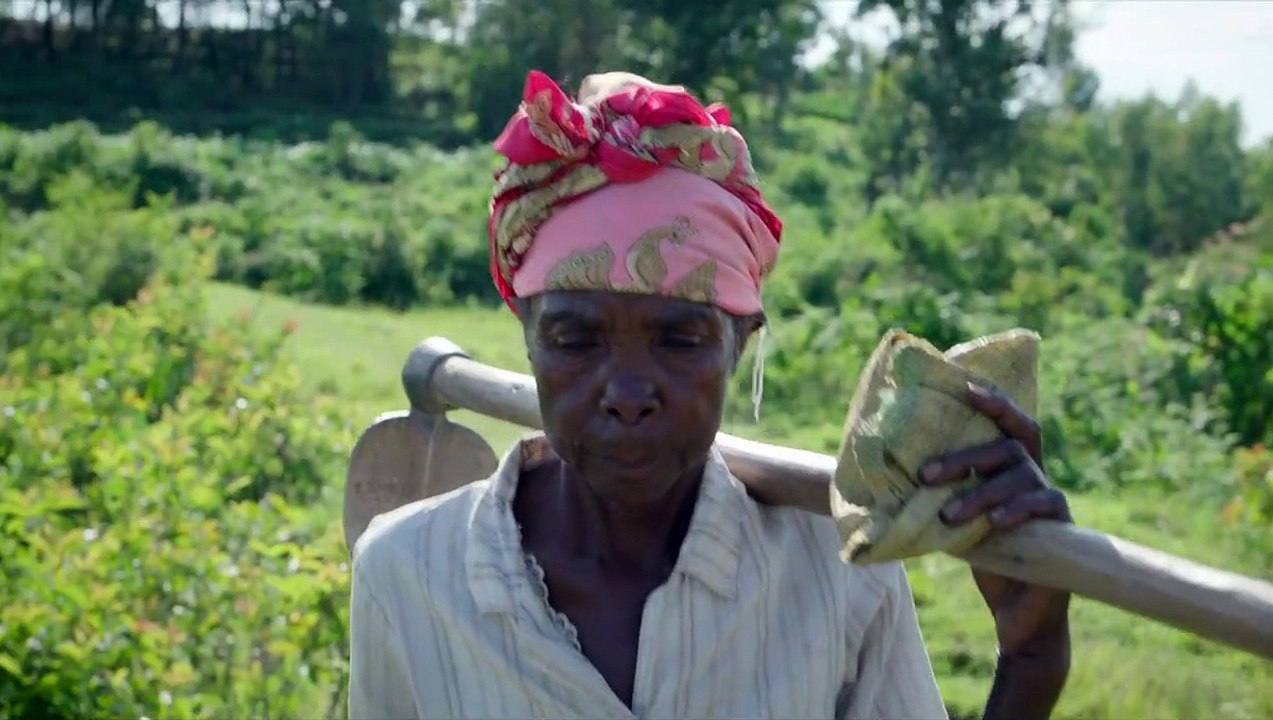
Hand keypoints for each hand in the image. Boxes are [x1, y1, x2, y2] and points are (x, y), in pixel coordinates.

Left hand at [919, 382, 1071, 657]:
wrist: (1018, 610)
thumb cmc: (983, 556)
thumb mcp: (952, 520)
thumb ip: (936, 495)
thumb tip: (880, 477)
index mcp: (1007, 467)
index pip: (1008, 424)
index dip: (993, 402)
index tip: (965, 387)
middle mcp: (1032, 475)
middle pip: (1004, 447)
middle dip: (963, 458)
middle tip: (925, 476)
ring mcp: (1048, 497)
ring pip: (1019, 476)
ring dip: (978, 493)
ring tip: (947, 516)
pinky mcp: (1061, 525)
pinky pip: (1042, 504)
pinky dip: (1015, 510)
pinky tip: (992, 523)